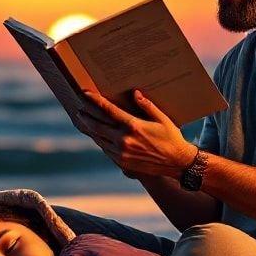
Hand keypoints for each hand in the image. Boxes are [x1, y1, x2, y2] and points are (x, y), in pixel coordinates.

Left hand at [75, 89, 197, 178]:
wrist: (176, 162)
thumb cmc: (172, 138)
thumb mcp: (162, 118)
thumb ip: (147, 105)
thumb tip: (134, 93)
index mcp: (134, 126)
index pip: (108, 111)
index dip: (95, 101)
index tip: (85, 94)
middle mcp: (124, 139)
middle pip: (98, 124)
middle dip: (87, 115)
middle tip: (79, 107)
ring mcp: (122, 152)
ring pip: (99, 138)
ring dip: (90, 128)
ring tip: (83, 119)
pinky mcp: (122, 162)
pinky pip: (105, 148)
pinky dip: (99, 140)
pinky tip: (96, 134)